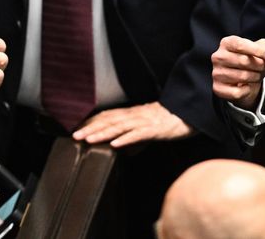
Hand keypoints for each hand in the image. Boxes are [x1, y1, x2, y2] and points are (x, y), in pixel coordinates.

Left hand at [72, 101, 193, 146]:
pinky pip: (138, 135)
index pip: (107, 116)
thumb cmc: (170, 121)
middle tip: (74, 136)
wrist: (190, 113)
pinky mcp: (155, 130)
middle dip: (91, 128)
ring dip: (102, 133)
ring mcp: (144, 122)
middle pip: (109, 121)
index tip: (77, 129)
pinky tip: (115, 144)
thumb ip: (134, 139)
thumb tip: (122, 151)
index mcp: (132, 115)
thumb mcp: (148, 130)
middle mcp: (135, 116)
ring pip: (119, 127)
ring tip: (88, 140)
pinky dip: (125, 139)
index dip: (92, 122)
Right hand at [212, 35, 264, 109]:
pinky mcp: (217, 88)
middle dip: (259, 65)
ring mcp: (216, 73)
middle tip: (263, 67)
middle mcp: (218, 57)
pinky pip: (237, 92)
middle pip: (243, 61)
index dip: (258, 51)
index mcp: (226, 43)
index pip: (241, 45)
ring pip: (242, 77)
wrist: (243, 79)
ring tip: (256, 75)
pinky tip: (245, 86)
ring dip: (256, 77)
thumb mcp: (261, 49)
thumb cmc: (251, 59)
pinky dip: (247, 90)